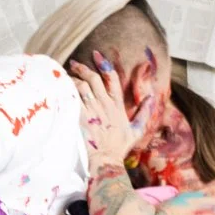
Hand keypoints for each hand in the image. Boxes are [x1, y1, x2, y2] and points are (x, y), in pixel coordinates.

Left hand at [68, 51, 151, 172]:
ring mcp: (93, 110)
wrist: (105, 160)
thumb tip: (151, 98)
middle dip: (83, 68)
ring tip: (67, 77)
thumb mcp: (136, 130)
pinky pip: (73, 97)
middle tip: (74, 63)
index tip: (95, 54)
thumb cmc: (119, 148)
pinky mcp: (82, 117)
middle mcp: (105, 104)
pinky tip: (62, 88)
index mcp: (117, 105)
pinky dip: (67, 90)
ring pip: (82, 86)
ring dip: (74, 79)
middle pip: (93, 78)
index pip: (111, 78)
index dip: (103, 63)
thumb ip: (144, 113)